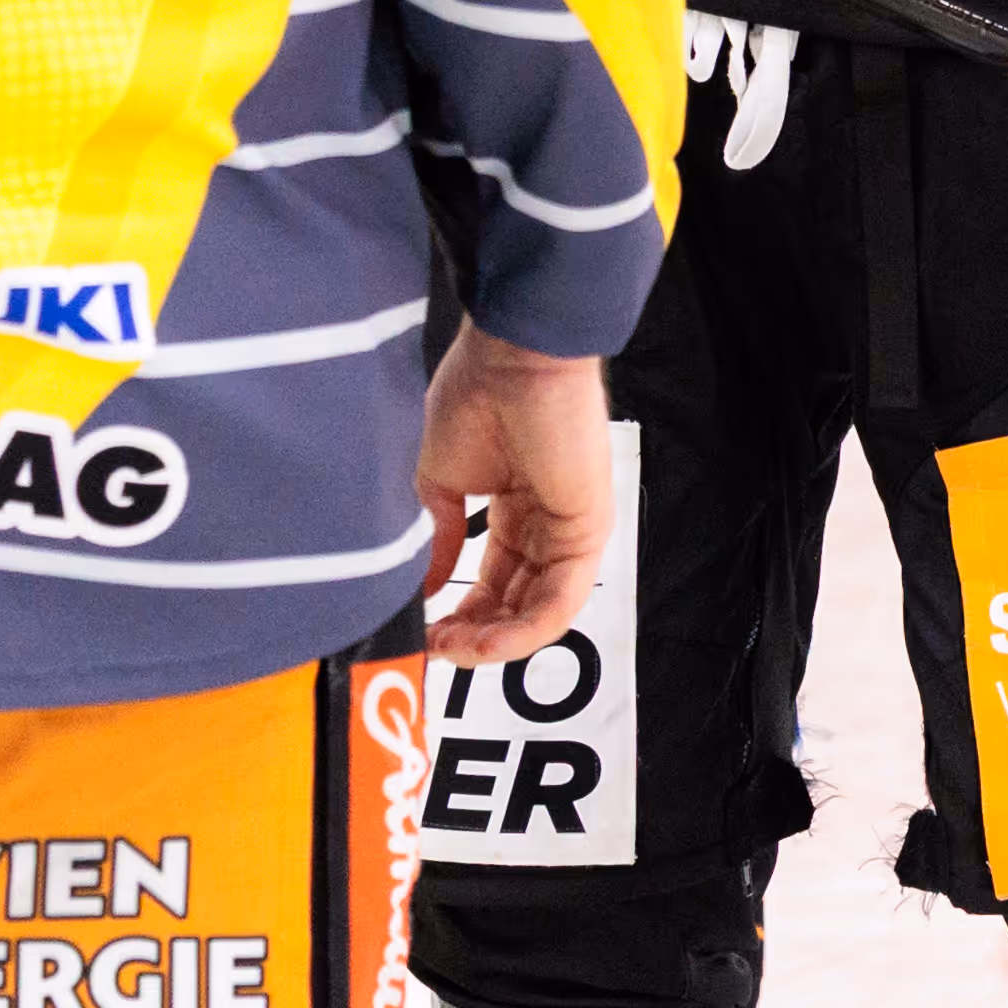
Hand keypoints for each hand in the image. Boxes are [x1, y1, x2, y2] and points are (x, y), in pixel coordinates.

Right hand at [416, 326, 613, 666]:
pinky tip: (482, 642)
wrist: (512, 357)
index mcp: (516, 511)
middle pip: (516, 605)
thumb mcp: (440, 483)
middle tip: (431, 650)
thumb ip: (437, 539)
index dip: (457, 616)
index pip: (492, 583)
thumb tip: (423, 588)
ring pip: (540, 613)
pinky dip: (521, 631)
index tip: (419, 633)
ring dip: (493, 642)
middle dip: (471, 636)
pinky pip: (559, 600)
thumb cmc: (478, 396)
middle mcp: (548, 525)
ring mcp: (572, 529)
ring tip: (451, 650)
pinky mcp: (588, 529)